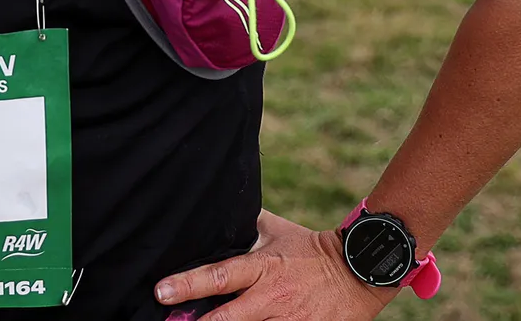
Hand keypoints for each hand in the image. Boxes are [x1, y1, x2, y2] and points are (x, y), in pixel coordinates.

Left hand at [154, 210, 392, 318]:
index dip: (187, 285)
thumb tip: (219, 210)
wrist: (358, 271)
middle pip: (227, 319)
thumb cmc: (312, 249)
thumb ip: (247, 225)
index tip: (161, 292)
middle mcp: (270, 298)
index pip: (217, 276)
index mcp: (261, 267)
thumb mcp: (277, 231)